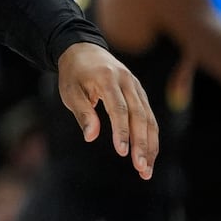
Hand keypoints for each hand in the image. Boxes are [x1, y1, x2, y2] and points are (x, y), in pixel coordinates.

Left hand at [55, 42, 158, 179]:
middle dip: (142, 143)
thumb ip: (83, 113)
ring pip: (149, 118)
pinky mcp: (140, 93)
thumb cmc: (74, 74)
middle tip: (141, 168)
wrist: (84, 50)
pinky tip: (149, 155)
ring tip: (147, 170)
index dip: (122, 131)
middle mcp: (127, 81)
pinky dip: (150, 137)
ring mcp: (136, 87)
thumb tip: (91, 137)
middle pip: (139, 115)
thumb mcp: (70, 92)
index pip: (118, 108)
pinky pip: (149, 116)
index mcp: (108, 79)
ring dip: (150, 145)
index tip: (122, 152)